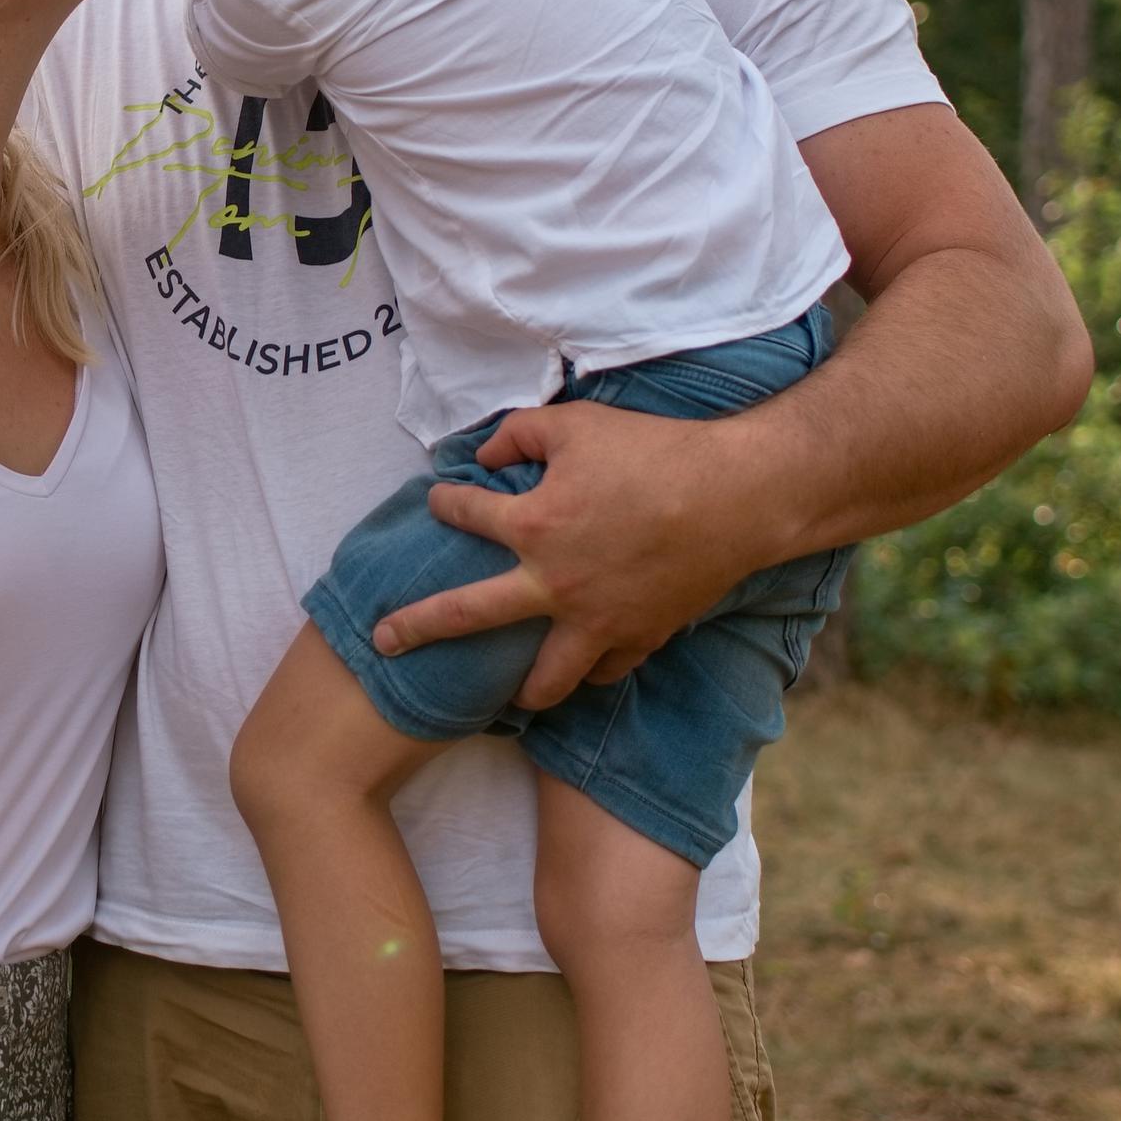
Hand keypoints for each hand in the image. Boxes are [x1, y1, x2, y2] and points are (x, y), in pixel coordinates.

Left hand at [368, 401, 789, 711]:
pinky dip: (589, 673)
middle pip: (464, 618)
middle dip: (416, 630)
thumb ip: (522, 433)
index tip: (438, 500)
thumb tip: (486, 451)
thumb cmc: (657, 452)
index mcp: (533, 525)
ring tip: (504, 697)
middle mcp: (553, 584)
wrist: (738, 496)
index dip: (445, 502)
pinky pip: (604, 672)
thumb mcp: (579, 423)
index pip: (465, 515)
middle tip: (382, 645)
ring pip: (542, 678)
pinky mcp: (639, 636)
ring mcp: (596, 620)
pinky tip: (579, 671)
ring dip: (519, 688)